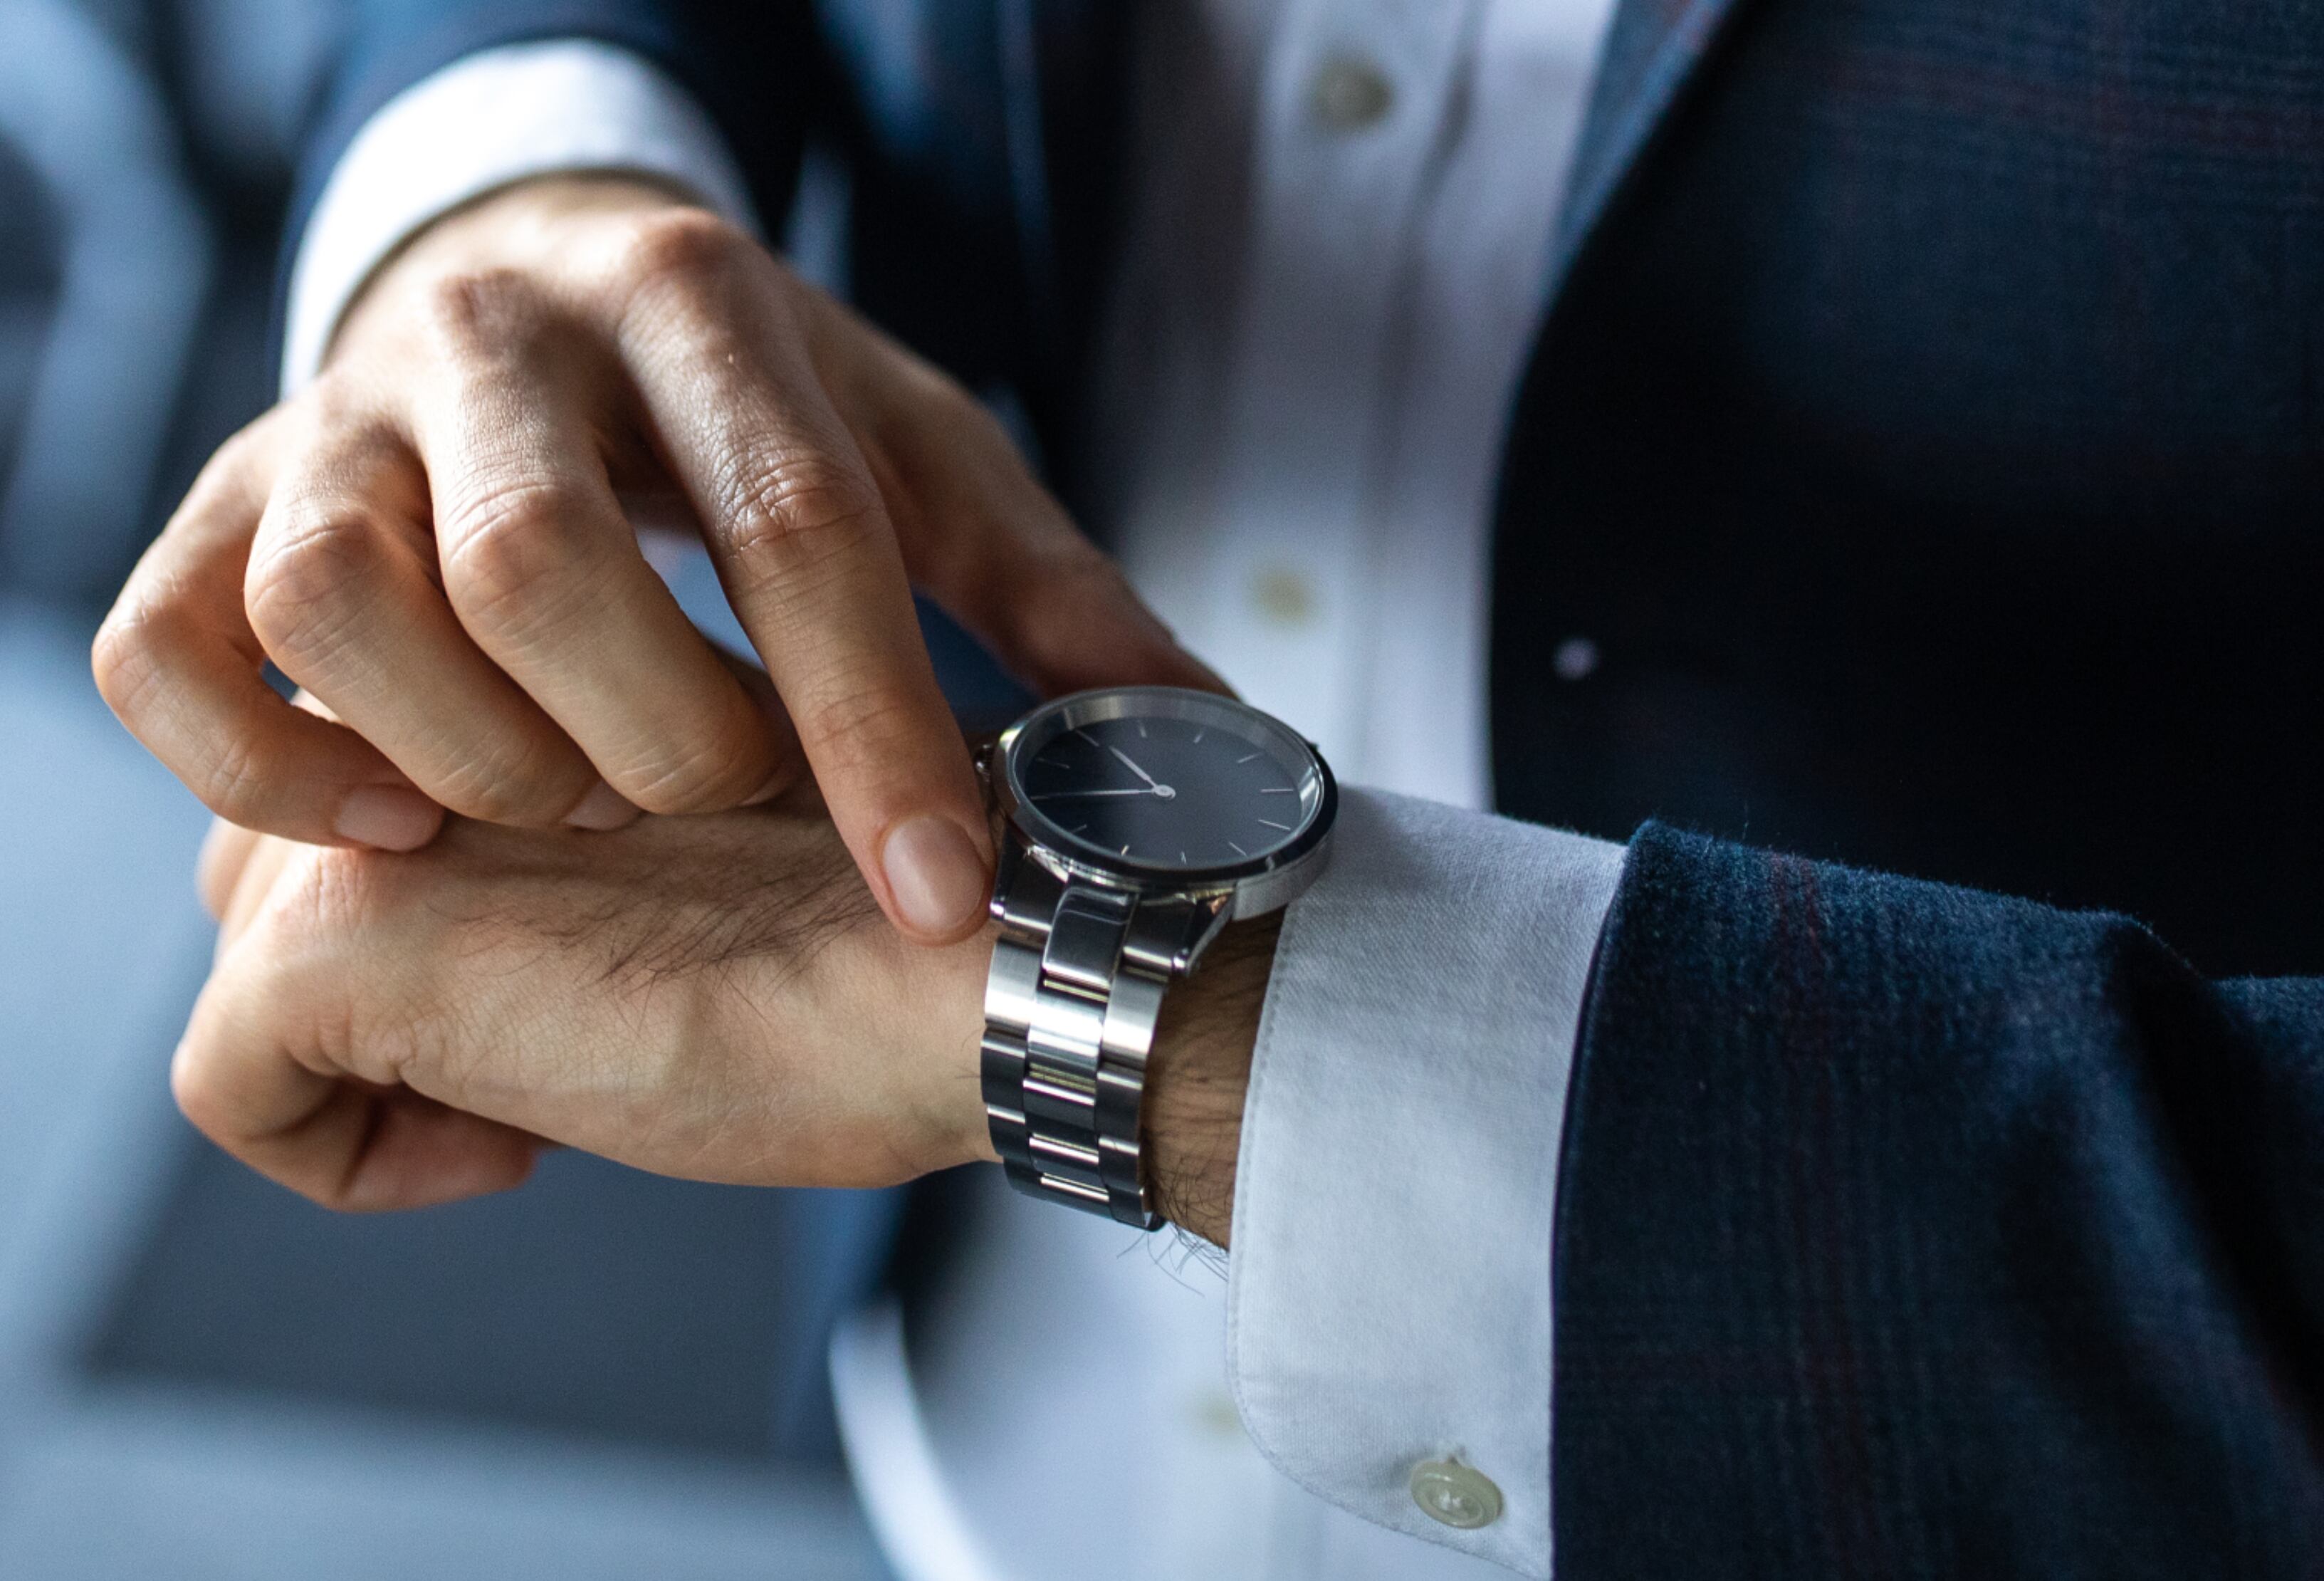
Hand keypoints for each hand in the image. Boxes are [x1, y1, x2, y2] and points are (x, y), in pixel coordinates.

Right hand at [94, 175, 1218, 943]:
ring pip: (338, 600)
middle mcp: (495, 340)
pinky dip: (261, 762)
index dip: (875, 731)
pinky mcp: (217, 499)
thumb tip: (1206, 742)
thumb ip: (1054, 598)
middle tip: (719, 804)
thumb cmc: (756, 413)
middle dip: (654, 744)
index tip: (946, 895)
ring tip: (574, 804)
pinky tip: (387, 820)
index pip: (794, 531)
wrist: (545, 287)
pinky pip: (170, 649)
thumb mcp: (920, 464)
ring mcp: (331, 416)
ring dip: (472, 761)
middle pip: (542, 571)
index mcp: (701, 310)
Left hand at [180, 803, 1269, 1241]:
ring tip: (541, 1102)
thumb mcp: (724, 844)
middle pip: (281, 844)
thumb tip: (503, 933)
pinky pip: (227, 1078)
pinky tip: (506, 1156)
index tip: (593, 953)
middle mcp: (431, 714)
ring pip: (243, 945)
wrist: (984, 962)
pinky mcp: (349, 933)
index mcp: (528, 664)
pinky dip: (341, 1162)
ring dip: (378, 1060)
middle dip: (388, 974)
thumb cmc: (899, 925)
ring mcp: (378, 821)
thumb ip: (593, 828)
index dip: (449, 884)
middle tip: (563, 1041)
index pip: (374, 758)